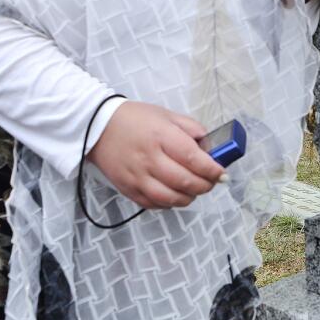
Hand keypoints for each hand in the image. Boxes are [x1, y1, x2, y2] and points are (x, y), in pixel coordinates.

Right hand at [87, 101, 225, 208]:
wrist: (97, 127)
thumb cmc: (135, 120)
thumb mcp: (167, 116)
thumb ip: (192, 130)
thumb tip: (211, 148)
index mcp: (161, 136)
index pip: (194, 159)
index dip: (212, 170)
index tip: (221, 173)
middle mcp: (149, 159)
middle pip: (185, 182)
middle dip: (205, 185)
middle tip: (211, 182)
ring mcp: (137, 177)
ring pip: (171, 198)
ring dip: (190, 197)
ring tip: (194, 189)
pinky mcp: (129, 190)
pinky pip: (155, 204)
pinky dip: (170, 203)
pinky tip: (175, 193)